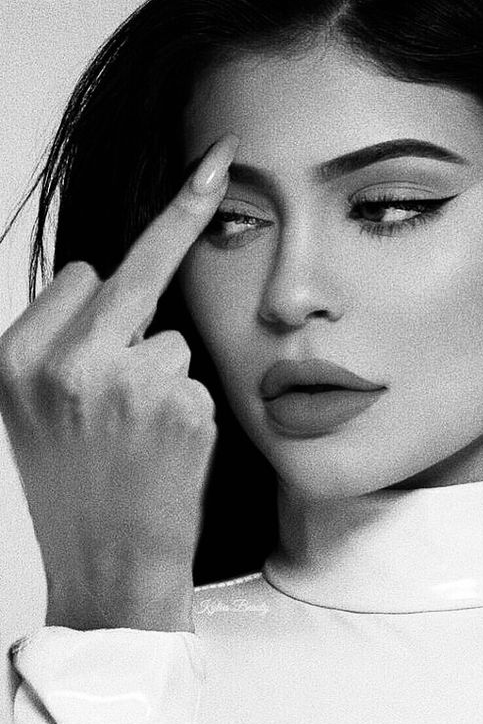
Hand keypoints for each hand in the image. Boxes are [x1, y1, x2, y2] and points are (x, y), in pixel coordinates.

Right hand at [0, 134, 239, 631]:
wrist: (107, 567)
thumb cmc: (75, 485)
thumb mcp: (37, 407)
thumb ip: (67, 338)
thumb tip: (112, 275)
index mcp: (19, 356)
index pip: (84, 274)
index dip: (115, 273)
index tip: (188, 184)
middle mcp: (68, 360)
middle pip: (139, 266)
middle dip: (185, 212)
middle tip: (220, 156)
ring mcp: (127, 380)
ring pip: (174, 336)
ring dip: (164, 372)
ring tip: (138, 434)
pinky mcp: (181, 404)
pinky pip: (198, 376)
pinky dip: (189, 404)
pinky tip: (164, 448)